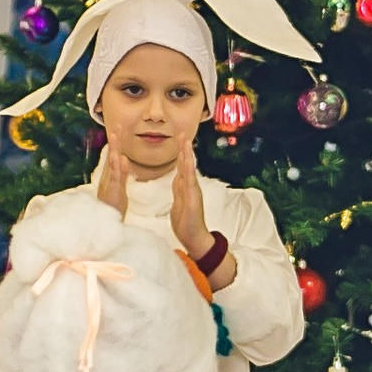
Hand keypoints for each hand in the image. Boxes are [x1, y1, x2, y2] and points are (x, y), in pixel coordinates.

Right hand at [94, 137, 128, 217]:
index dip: (116, 144)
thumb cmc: (112, 207)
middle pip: (111, 156)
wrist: (104, 223)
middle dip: (114, 142)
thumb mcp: (119, 188)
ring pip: (111, 164)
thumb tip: (124, 158)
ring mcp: (108, 183)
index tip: (118, 131)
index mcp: (109, 177)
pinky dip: (115, 166)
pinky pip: (114, 176)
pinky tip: (117, 156)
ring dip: (113, 149)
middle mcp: (106, 178)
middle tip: (116, 127)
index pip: (113, 157)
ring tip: (114, 136)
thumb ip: (122, 174)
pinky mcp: (112, 190)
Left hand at [168, 143, 209, 257]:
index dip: (180, 153)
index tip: (178, 140)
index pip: (181, 167)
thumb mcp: (178, 204)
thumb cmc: (186, 224)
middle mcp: (190, 187)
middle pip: (186, 164)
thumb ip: (178, 191)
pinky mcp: (193, 197)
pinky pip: (190, 181)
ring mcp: (193, 191)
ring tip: (186, 141)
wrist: (194, 238)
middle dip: (184, 148)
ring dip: (187, 155)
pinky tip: (188, 160)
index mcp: (185, 188)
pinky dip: (189, 169)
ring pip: (189, 169)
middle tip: (182, 133)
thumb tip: (177, 180)